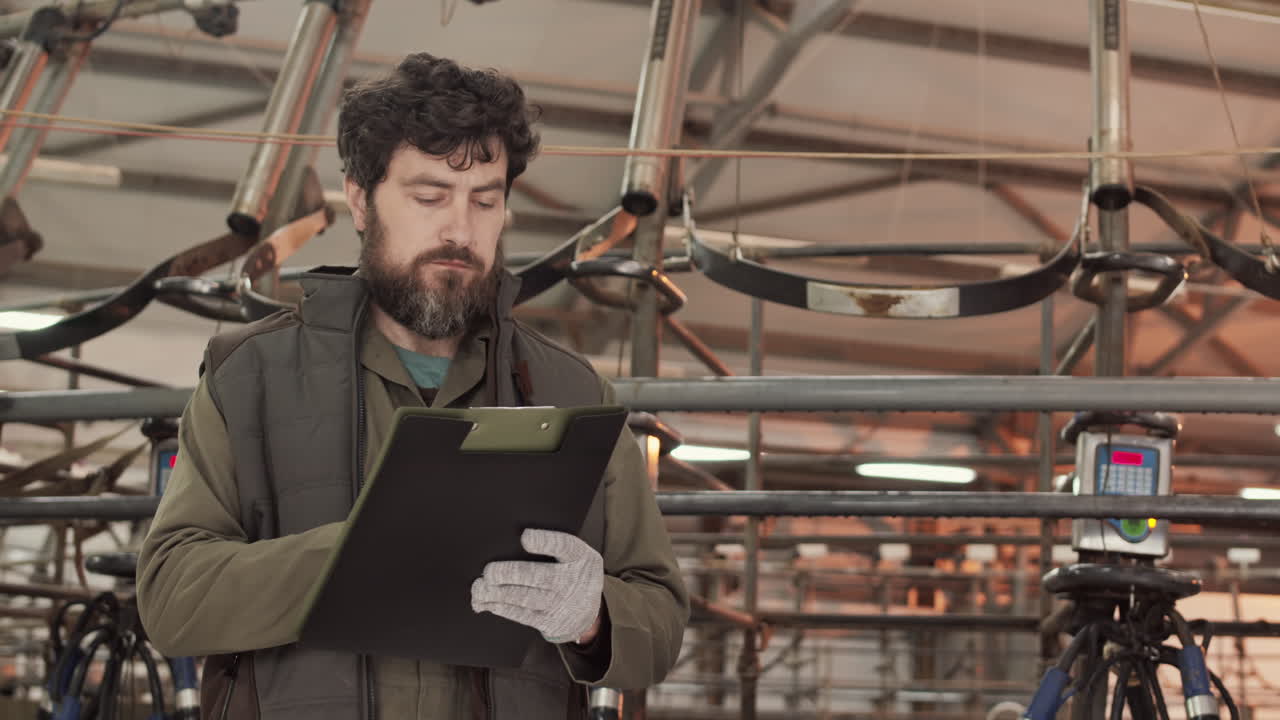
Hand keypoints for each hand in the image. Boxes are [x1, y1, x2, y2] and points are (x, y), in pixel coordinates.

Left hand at [471, 529, 603, 644]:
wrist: (587, 611)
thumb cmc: (574, 572)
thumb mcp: (577, 554)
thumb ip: (555, 543)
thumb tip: (520, 538)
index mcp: (578, 556)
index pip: (563, 546)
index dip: (544, 542)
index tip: (525, 538)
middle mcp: (569, 580)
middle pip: (538, 576)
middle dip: (510, 574)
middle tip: (490, 572)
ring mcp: (557, 603)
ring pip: (523, 597)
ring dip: (497, 593)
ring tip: (480, 587)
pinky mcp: (545, 620)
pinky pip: (520, 614)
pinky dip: (500, 608)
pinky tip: (486, 602)